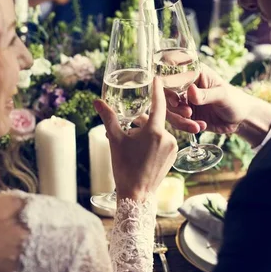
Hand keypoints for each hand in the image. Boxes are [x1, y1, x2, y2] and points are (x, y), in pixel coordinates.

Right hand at [94, 78, 177, 202]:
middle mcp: (168, 137)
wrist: (136, 194)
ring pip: (157, 132)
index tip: (157, 78)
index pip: (158, 104)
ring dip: (145, 133)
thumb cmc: (125, 167)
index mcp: (155, 131)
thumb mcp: (115, 140)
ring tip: (131, 146)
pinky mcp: (173, 156)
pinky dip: (152, 143)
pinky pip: (162, 142)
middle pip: (153, 121)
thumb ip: (108, 118)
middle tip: (126, 131)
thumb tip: (97, 101)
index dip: (157, 90)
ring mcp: (172, 147)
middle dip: (140, 122)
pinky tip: (141, 153)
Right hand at [165, 63, 253, 134]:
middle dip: (174, 107)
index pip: (172, 74)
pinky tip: (200, 127)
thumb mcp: (222, 95)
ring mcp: (184, 101)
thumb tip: (190, 91)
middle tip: (188, 113)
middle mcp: (185, 86)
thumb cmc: (234, 100)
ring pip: (169, 110)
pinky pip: (177, 121)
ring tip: (196, 125)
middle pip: (166, 94)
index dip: (167, 86)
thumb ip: (206, 94)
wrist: (240, 119)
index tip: (174, 99)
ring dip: (180, 119)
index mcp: (194, 73)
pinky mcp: (185, 115)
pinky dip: (186, 126)